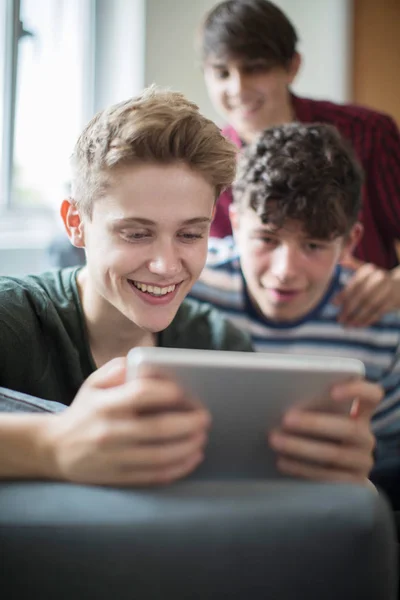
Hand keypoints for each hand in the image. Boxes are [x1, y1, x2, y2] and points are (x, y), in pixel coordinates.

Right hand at [40, 358, 209, 485]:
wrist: (54, 449)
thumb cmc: (85, 411)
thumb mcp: (93, 383)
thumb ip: (120, 369)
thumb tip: (150, 365)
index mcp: (105, 404)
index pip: (142, 393)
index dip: (170, 392)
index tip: (189, 392)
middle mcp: (109, 432)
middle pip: (159, 428)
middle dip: (189, 423)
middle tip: (205, 418)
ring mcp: (114, 458)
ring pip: (161, 455)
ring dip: (188, 447)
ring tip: (202, 437)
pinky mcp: (118, 477)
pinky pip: (154, 476)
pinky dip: (178, 468)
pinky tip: (192, 457)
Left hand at [268, 379, 382, 482]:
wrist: (337, 474)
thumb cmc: (323, 435)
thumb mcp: (325, 419)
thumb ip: (315, 407)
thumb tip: (282, 396)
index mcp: (361, 415)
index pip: (372, 396)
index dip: (356, 390)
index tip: (332, 391)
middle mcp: (365, 438)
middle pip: (349, 428)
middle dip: (315, 423)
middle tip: (286, 418)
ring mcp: (361, 462)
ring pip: (336, 454)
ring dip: (301, 447)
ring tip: (275, 440)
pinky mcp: (351, 484)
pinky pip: (327, 477)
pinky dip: (301, 468)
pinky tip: (282, 462)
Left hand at [333, 256, 399, 325]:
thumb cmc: (377, 278)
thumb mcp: (366, 270)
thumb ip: (353, 266)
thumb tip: (340, 261)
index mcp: (369, 270)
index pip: (354, 283)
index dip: (343, 294)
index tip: (333, 304)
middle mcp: (379, 279)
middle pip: (362, 296)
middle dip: (349, 309)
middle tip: (339, 319)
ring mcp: (388, 290)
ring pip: (370, 306)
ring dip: (357, 317)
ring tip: (347, 325)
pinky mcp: (393, 302)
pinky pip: (378, 312)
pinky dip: (367, 320)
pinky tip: (358, 325)